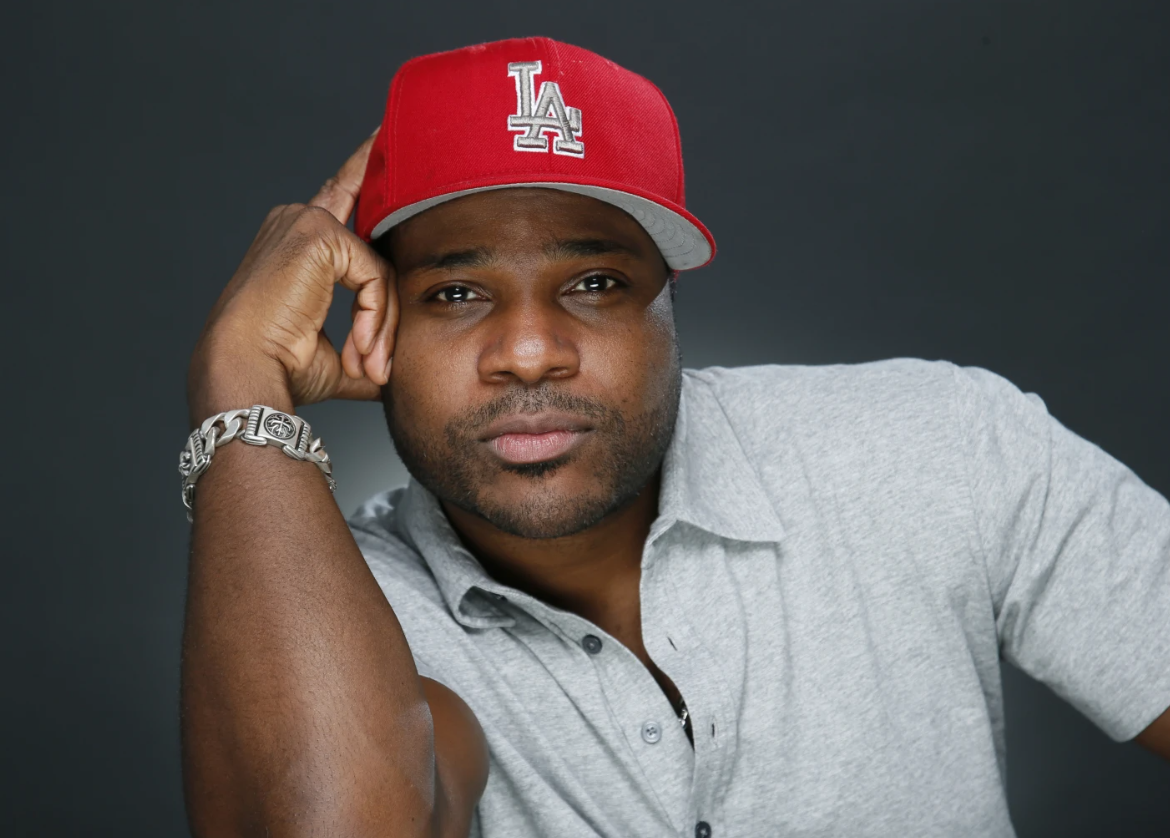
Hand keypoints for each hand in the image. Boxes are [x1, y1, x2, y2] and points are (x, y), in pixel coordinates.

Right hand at [188, 132, 396, 416]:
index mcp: (297, 239)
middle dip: (392, 290)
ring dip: (380, 326)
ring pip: (379, 271)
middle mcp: (299, 220)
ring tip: (365, 364)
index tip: (383, 134)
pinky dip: (374, 318)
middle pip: (375, 240)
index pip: (344, 196)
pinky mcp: (319, 234)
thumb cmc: (276, 365)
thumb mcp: (335, 354)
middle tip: (381, 354)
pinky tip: (360, 348)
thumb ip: (367, 347)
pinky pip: (374, 276)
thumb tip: (391, 373)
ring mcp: (307, 222)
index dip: (366, 166)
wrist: (245, 369)